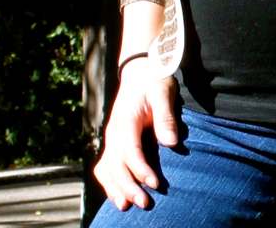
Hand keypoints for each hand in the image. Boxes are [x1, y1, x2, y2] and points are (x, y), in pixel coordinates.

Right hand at [93, 59, 179, 210]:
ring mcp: (111, 136)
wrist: (140, 69)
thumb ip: (165, 117)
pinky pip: (105, 165)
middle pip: (115, 164)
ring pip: (106, 167)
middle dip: (128, 186)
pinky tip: (118, 195)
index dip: (141, 170)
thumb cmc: (154, 80)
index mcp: (125, 119)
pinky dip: (109, 181)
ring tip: (125, 206)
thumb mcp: (163, 92)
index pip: (130, 151)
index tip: (156, 184)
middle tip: (144, 203)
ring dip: (115, 187)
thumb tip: (170, 142)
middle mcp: (114, 130)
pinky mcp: (113, 140)